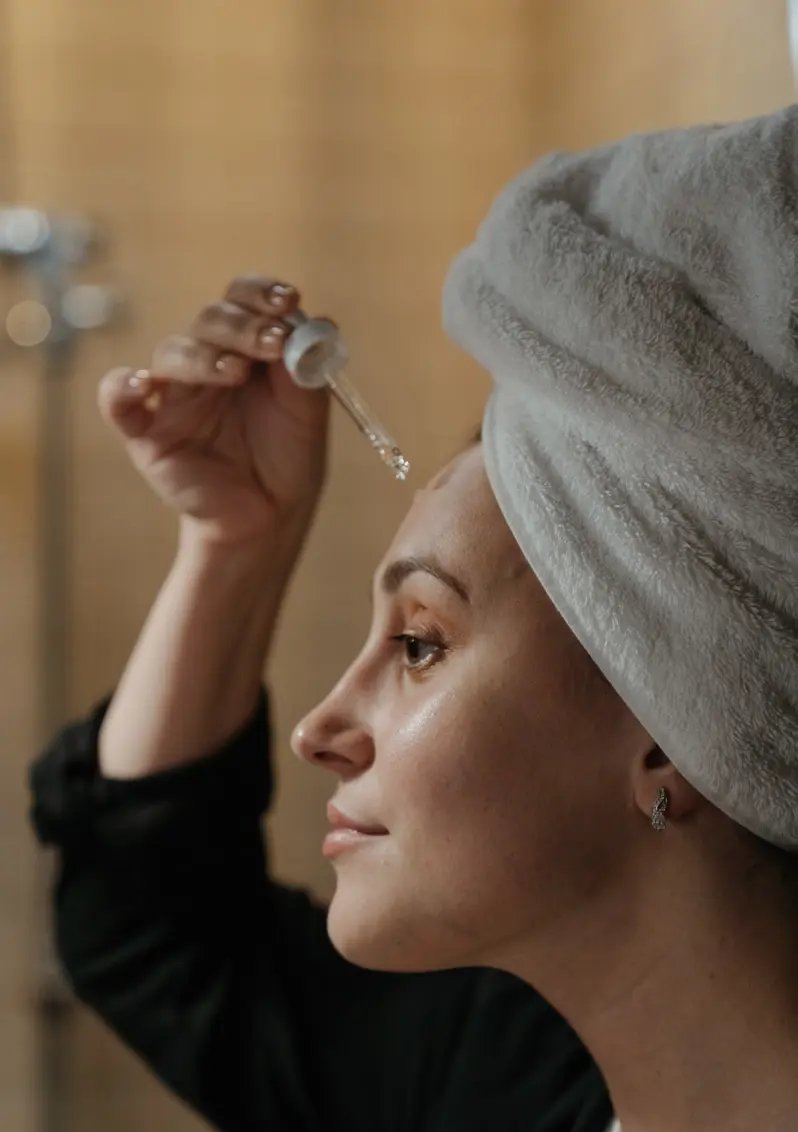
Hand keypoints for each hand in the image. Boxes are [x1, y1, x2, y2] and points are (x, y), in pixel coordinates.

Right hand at [98, 275, 330, 551]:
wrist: (270, 516)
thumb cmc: (288, 458)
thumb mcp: (308, 414)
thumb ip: (307, 371)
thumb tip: (321, 323)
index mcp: (245, 348)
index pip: (242, 301)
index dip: (261, 293)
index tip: (288, 300)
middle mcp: (206, 362)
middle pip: (209, 320)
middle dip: (243, 326)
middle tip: (273, 343)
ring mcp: (173, 395)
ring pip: (172, 352)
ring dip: (203, 355)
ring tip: (236, 372)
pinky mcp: (146, 432)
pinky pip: (117, 400)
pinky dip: (121, 387)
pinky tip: (142, 386)